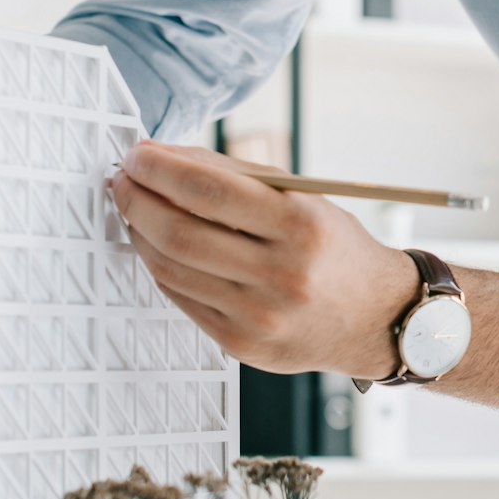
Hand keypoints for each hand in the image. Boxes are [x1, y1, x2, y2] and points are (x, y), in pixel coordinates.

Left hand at [108, 143, 421, 377]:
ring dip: (140, 232)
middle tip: (122, 180)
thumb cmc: (335, 249)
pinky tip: (157, 245)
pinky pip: (180, 298)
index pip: (208, 190)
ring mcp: (258, 316)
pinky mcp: (240, 344)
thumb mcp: (304, 200)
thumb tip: (165, 156)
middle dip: (137, 200)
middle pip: (180, 232)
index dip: (160, 169)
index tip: (136, 155)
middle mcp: (280, 275)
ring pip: (171, 267)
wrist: (375, 318)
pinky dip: (160, 266)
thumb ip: (237, 176)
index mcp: (301, 227)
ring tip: (135, 209)